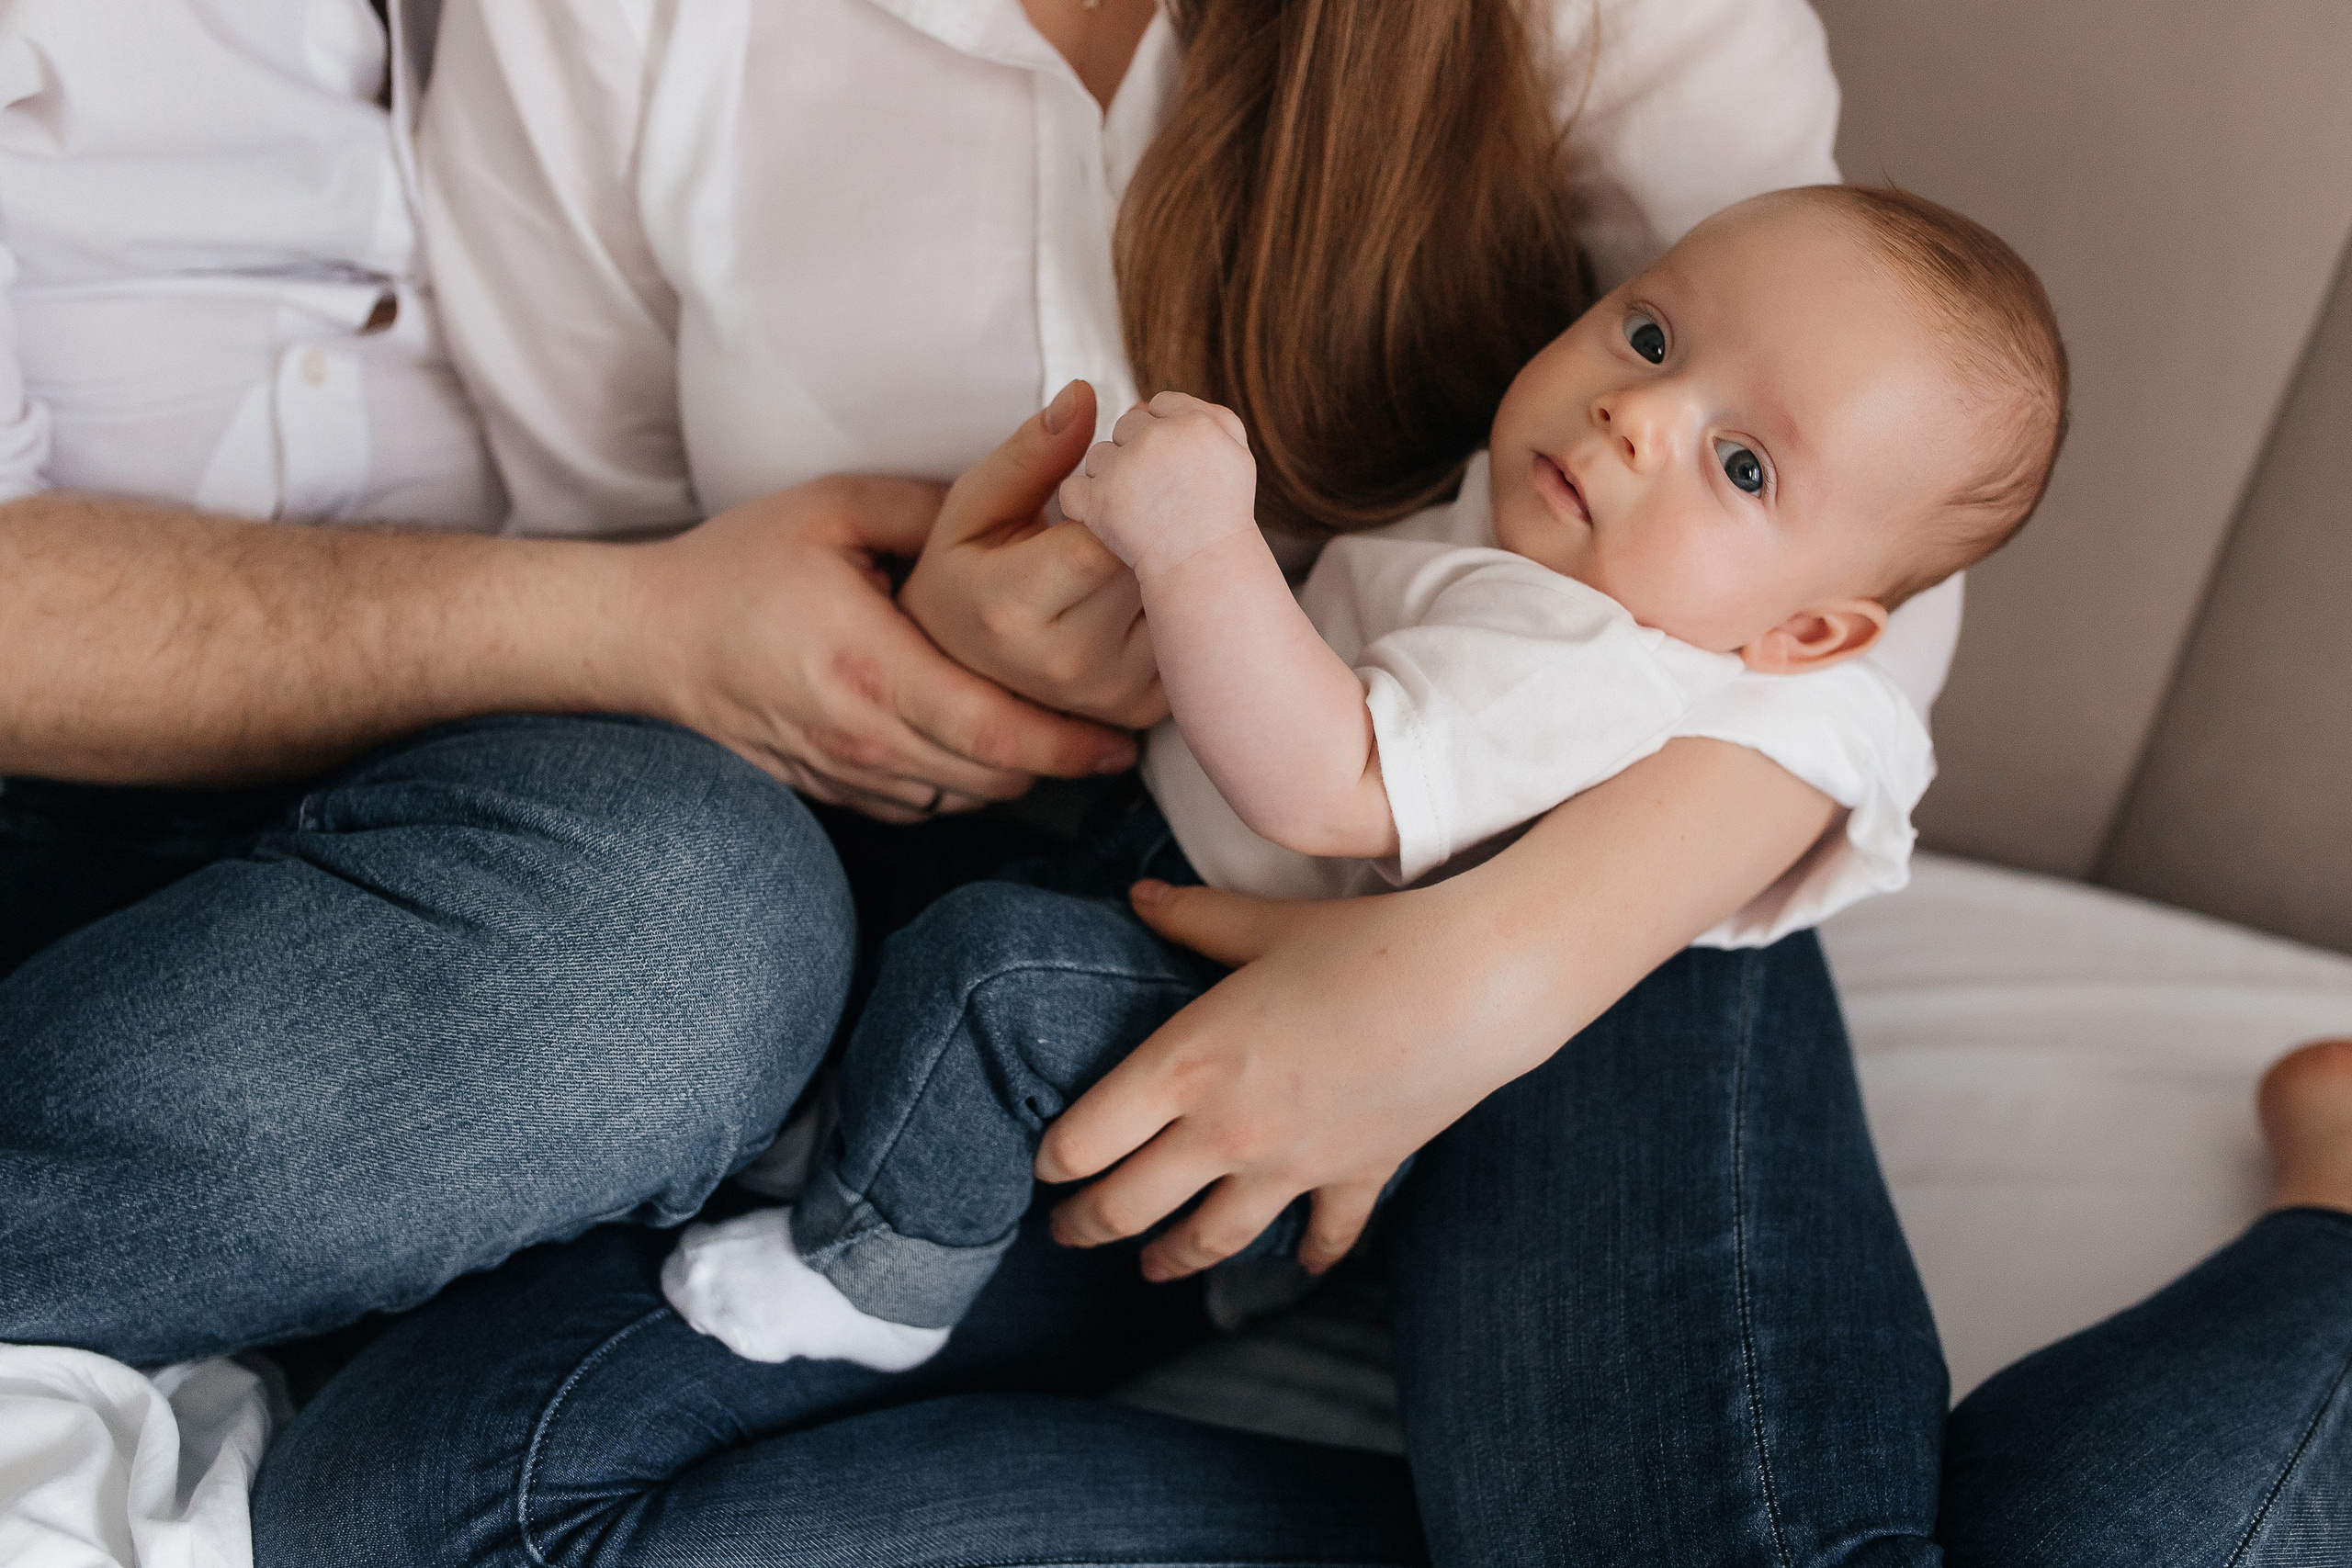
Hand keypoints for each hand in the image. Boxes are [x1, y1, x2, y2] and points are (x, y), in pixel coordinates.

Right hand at [629, 475, 1135, 821]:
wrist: (649, 638)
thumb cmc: (739, 564)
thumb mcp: (832, 509)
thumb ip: (934, 507)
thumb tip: (1026, 489)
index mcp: (874, 669)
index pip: (999, 735)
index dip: (1072, 746)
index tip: (1123, 738)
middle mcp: (864, 738)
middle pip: (995, 778)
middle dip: (1062, 762)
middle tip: (1113, 731)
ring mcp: (846, 773)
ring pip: (965, 799)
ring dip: (1017, 774)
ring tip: (1062, 736)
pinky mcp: (834, 789)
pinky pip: (925, 805)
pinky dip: (966, 782)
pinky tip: (987, 742)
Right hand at [899, 381, 1165, 728]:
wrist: (961, 661)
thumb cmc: (967, 568)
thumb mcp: (974, 503)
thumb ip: (1031, 453)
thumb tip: (1084, 397)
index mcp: (1010, 608)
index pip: (1102, 541)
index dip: (1127, 496)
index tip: (1124, 472)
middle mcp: (1063, 662)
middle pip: (1151, 570)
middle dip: (1159, 522)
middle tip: (1149, 495)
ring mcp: (1107, 693)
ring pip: (1181, 605)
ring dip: (1179, 562)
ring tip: (1149, 540)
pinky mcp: (1140, 708)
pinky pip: (1190, 638)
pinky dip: (1188, 603)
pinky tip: (1157, 582)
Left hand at [1037, 876, 1502, 1280]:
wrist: (1472, 987)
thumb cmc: (1366, 944)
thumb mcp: (1266, 926)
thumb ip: (1195, 918)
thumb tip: (1140, 895)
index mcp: (1187, 1063)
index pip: (1086, 1138)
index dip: (1053, 1160)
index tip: (1044, 1165)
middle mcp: (1225, 1130)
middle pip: (1128, 1203)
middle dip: (1086, 1225)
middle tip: (1065, 1232)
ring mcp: (1289, 1165)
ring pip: (1209, 1239)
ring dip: (1171, 1257)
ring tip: (1150, 1267)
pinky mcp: (1352, 1177)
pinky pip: (1323, 1234)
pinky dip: (1311, 1255)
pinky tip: (1302, 1267)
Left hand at [1059, 391, 1257, 581]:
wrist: (1206, 571)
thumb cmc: (1222, 521)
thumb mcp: (1235, 457)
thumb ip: (1205, 419)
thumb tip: (1150, 401)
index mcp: (1195, 423)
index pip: (1158, 405)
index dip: (1159, 433)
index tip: (1167, 463)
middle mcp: (1157, 439)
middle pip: (1127, 426)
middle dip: (1134, 452)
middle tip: (1153, 490)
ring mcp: (1123, 469)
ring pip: (1099, 458)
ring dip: (1109, 479)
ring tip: (1136, 512)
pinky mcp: (1096, 502)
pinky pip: (1073, 491)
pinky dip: (1083, 507)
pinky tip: (1106, 524)